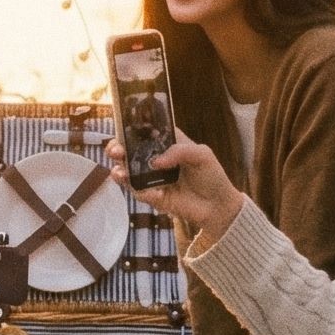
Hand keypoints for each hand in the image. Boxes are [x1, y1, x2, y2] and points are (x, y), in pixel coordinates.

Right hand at [106, 134, 243, 245]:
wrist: (217, 207)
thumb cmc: (212, 175)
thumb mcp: (201, 154)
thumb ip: (179, 151)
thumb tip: (155, 162)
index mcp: (165, 143)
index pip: (144, 131)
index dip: (130, 128)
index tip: (122, 129)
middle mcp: (154, 158)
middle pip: (128, 150)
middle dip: (116, 148)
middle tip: (116, 152)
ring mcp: (151, 178)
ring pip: (126, 171)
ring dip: (118, 170)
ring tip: (120, 173)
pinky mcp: (152, 197)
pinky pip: (138, 192)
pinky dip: (140, 191)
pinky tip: (149, 192)